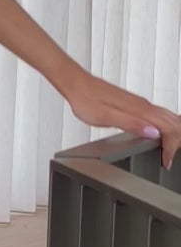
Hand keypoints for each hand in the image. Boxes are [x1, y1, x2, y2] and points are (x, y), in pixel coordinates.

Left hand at [66, 69, 180, 171]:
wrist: (77, 85)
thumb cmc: (86, 100)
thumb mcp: (106, 117)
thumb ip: (131, 124)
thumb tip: (153, 132)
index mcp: (139, 109)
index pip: (168, 128)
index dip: (171, 147)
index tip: (166, 161)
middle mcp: (142, 105)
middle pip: (173, 122)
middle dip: (176, 142)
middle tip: (169, 158)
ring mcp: (140, 104)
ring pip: (168, 117)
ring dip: (173, 134)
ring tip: (169, 151)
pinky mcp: (135, 104)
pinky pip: (159, 115)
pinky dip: (165, 127)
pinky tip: (160, 134)